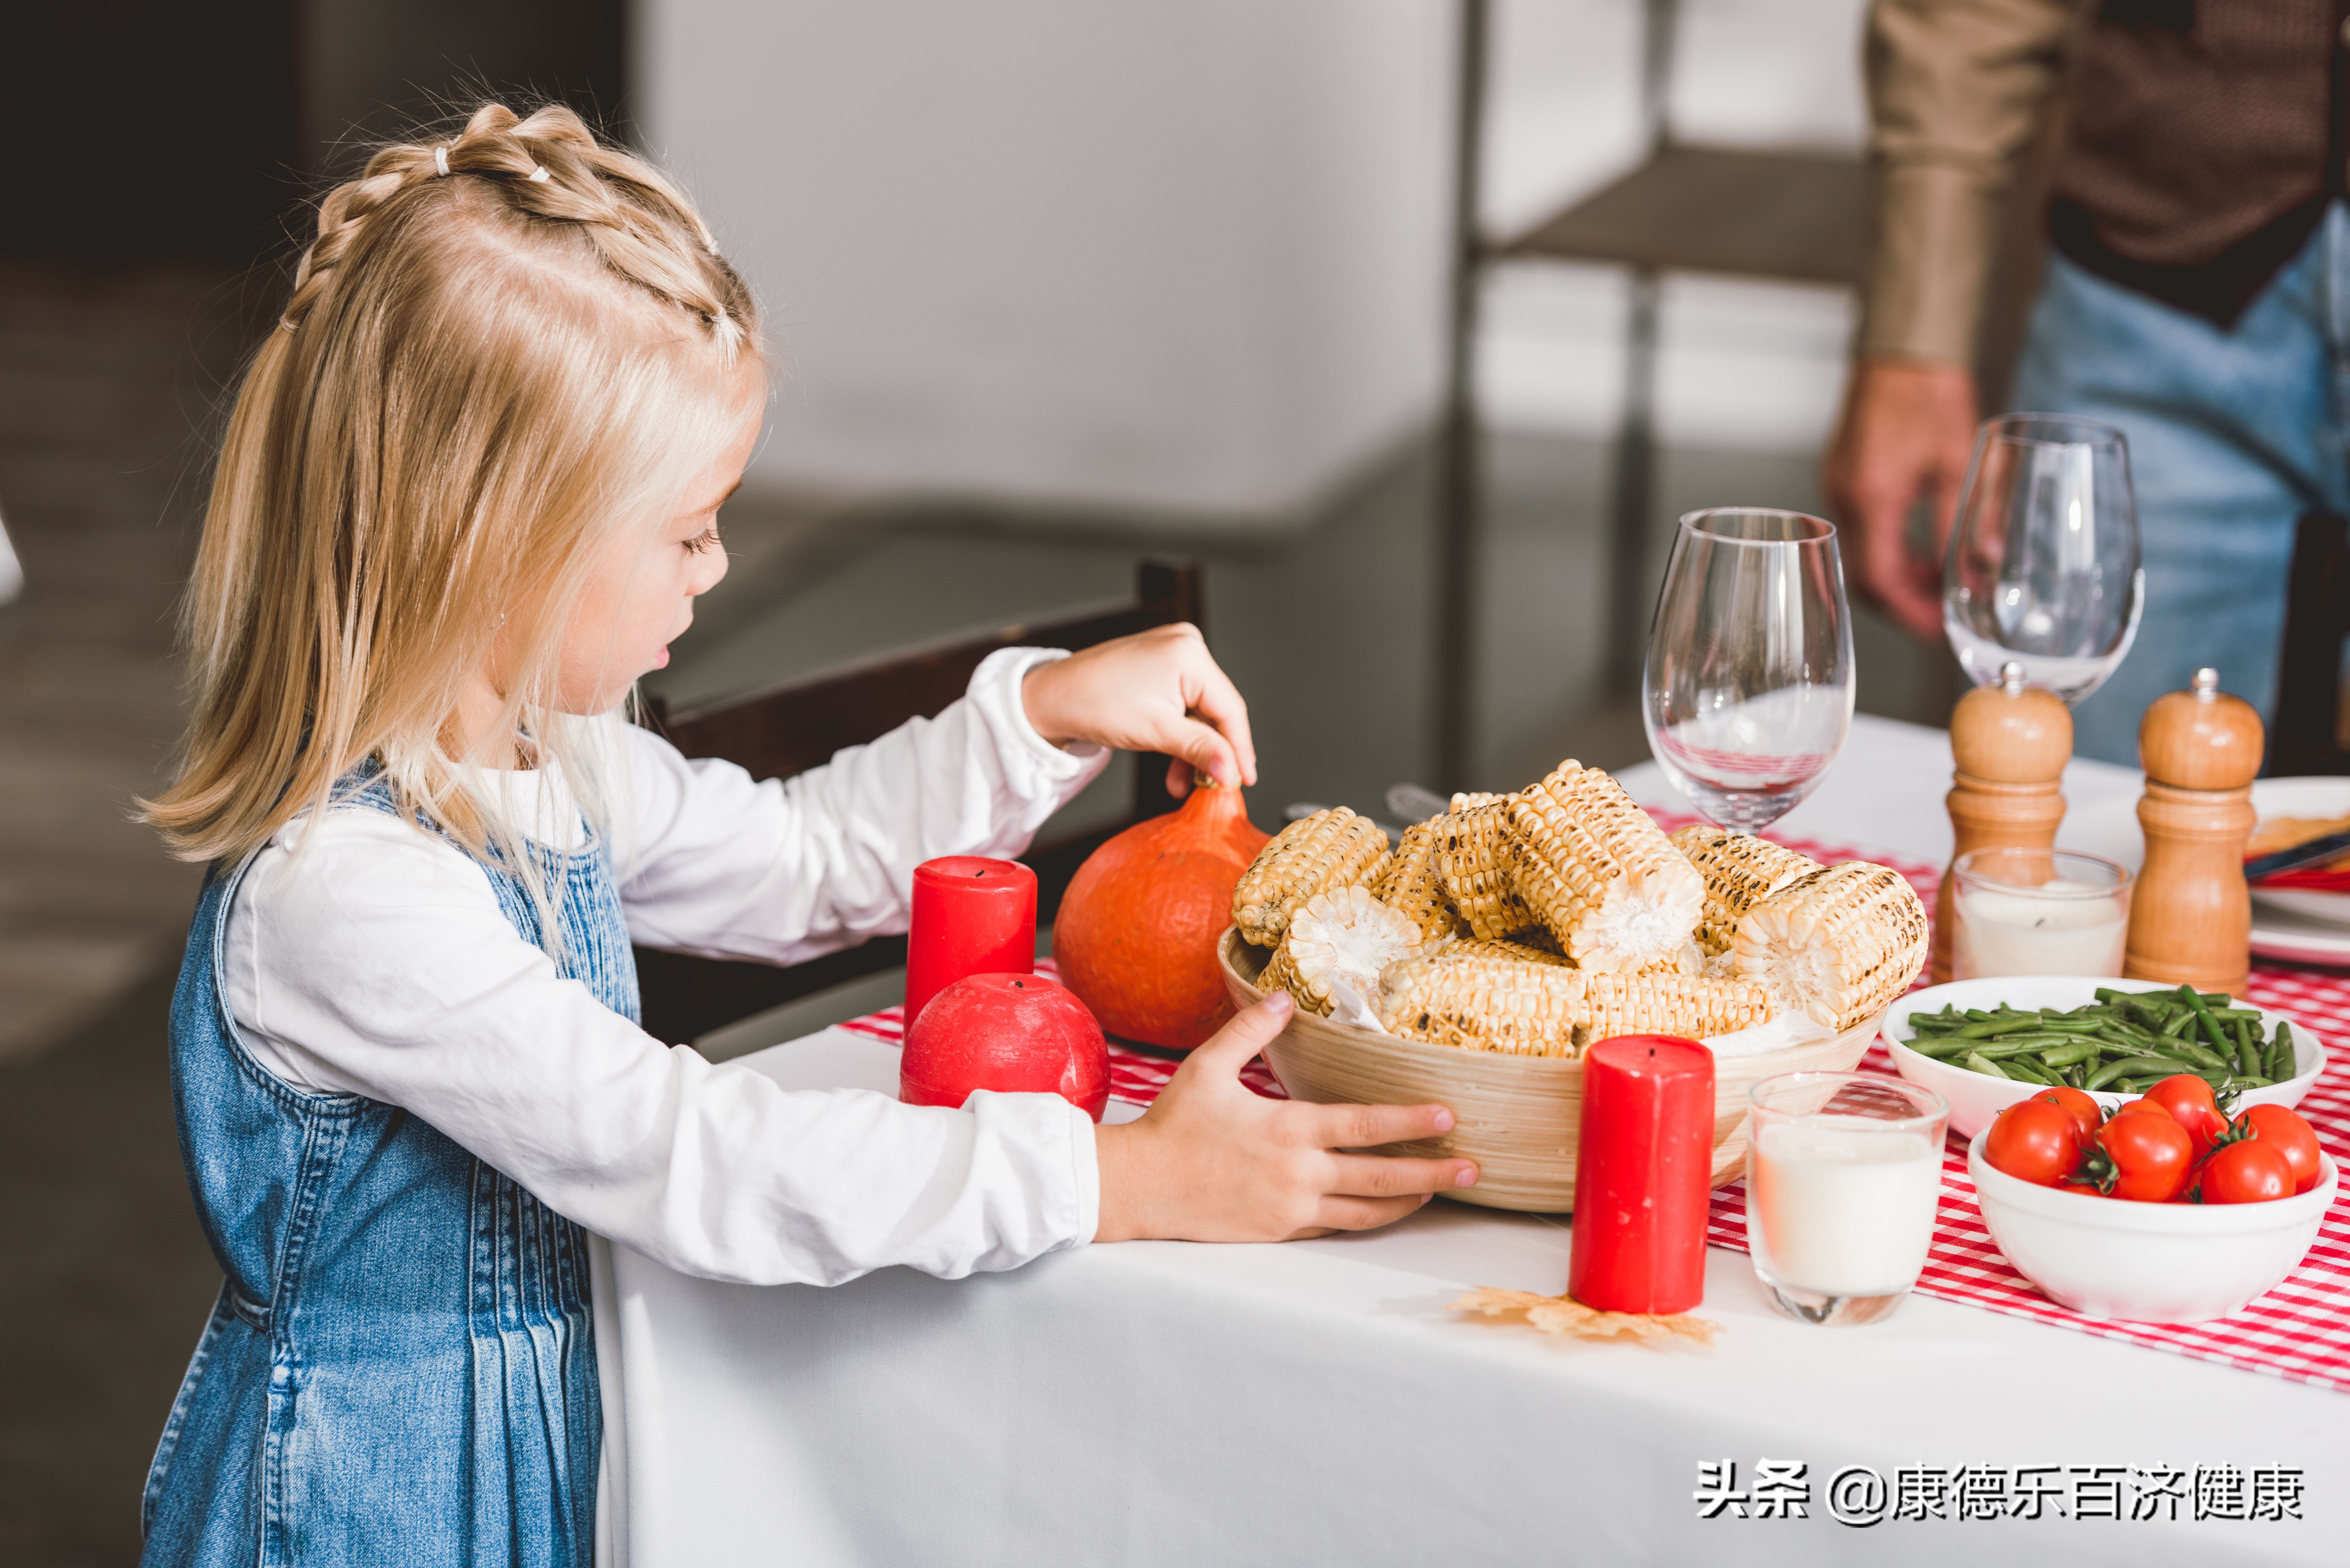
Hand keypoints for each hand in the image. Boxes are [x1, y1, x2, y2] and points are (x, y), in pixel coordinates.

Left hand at [1021, 623, 1256, 796]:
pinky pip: (1182, 704)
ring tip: (1182, 782)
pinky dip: (1179, 734)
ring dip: (1192, 749)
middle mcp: (1185, 645)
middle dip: (1211, 752)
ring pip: (1199, 711)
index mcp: (1189, 654)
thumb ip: (1201, 749)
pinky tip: (1174, 762)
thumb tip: (1231, 771)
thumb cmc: (1093, 703)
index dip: (1240, 749)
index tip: (1244, 779)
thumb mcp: (1156, 732)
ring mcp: (1171, 653)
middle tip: (1211, 785)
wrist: (1052, 698)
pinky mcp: (1159, 665)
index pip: (1230, 708)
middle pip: (1216, 709)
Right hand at [1093, 993, 1477, 1242]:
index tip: (1449, 1117)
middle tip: (1473, 1169)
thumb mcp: (1208, 1067)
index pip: (1364, 1126)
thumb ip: (1251, 1029)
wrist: (1140, 1186)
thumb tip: (1286, 998)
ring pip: (1365, 1211)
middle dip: (1433, 1173)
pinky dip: (1368, 1219)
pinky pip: (1336, 1226)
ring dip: (1408, 1202)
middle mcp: (1297, 1174)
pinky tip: (1385, 1211)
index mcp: (1287, 1130)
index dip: (1410, 1122)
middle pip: (1380, 1177)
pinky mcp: (1279, 1231)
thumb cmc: (1174, 1125)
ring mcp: (1290, 1208)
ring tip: (1442, 1194)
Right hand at [1822, 357, 1978, 640]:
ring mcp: (1839, 489)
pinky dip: (1887, 552)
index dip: (1909, 614)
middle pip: (1864, 577)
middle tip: (1939, 618)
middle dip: (1902, 604)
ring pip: (1860, 557)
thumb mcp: (1960, 462)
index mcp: (1874, 496)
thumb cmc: (1929, 394)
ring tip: (1936, 587)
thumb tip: (1984, 571)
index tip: (1937, 631)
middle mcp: (1847, 497)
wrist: (1902, 351)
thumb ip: (1969, 522)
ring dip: (1896, 579)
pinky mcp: (1844, 480)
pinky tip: (1918, 552)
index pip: (1882, 578)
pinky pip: (1860, 533)